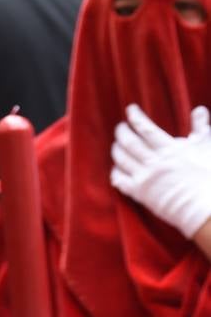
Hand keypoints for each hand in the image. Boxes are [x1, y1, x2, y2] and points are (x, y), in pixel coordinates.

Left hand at [111, 104, 210, 237]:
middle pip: (129, 142)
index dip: (135, 117)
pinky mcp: (140, 193)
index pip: (145, 128)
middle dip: (122, 131)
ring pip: (122, 159)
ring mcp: (145, 177)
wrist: (206, 207)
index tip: (130, 110)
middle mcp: (154, 162)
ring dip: (116, 149)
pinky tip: (116, 168)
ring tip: (117, 144)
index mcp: (169, 149)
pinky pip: (120, 180)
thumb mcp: (207, 148)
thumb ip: (200, 127)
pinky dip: (115, 172)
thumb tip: (199, 109)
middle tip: (121, 127)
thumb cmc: (209, 176)